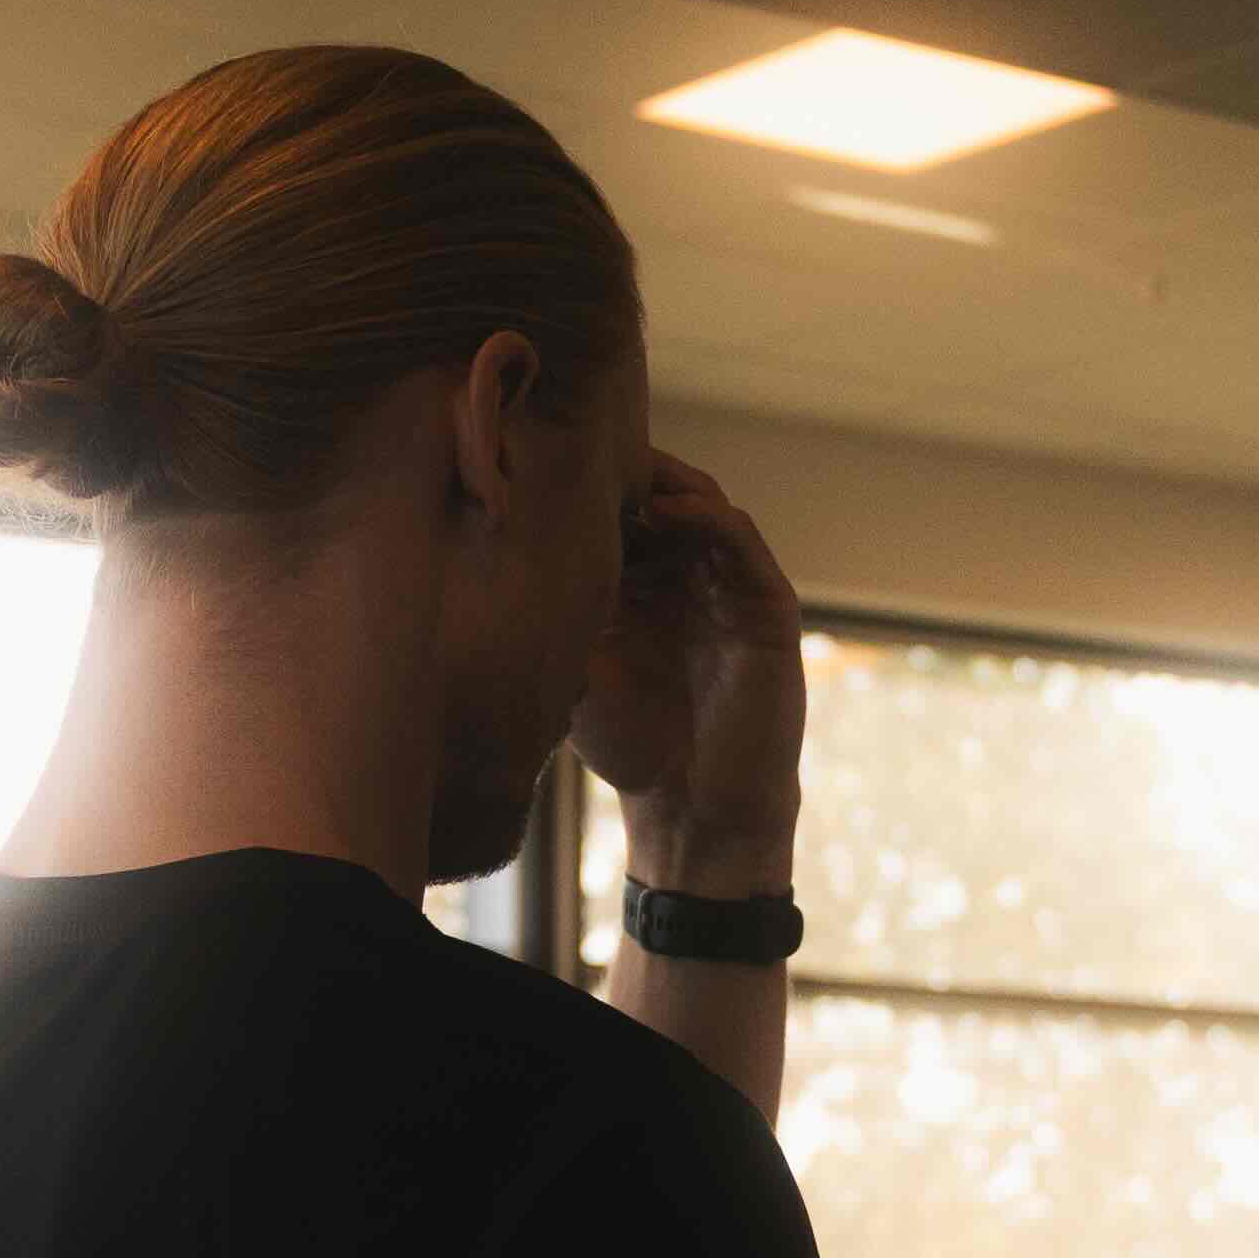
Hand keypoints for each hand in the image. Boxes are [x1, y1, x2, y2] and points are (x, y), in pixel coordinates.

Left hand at [572, 453, 804, 897]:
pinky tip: (662, 509)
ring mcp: (731, 586)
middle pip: (661, 492)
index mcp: (643, 584)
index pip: (619, 510)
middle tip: (575, 444)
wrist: (693, 813)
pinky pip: (741, 541)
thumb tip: (490, 550)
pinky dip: (706, 517)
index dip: (584, 483)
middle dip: (621, 469)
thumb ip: (554, 609)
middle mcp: (689, 575)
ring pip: (703, 504)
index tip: (536, 456)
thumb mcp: (574, 667)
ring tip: (615, 470)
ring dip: (661, 482)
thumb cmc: (631, 748)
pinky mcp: (768, 606)